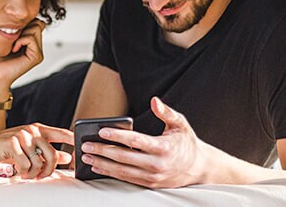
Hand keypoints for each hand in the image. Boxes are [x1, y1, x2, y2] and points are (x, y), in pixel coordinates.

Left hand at [0, 19, 44, 90]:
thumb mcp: (5, 38)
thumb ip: (15, 28)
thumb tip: (21, 16)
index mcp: (32, 43)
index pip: (37, 22)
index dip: (25, 22)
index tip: (12, 32)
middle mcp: (37, 47)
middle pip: (38, 23)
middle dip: (24, 26)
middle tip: (13, 39)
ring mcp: (38, 53)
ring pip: (36, 28)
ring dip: (21, 33)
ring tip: (13, 45)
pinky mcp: (36, 57)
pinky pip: (31, 39)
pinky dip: (20, 40)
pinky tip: (14, 49)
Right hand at [0, 123, 72, 178]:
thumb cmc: (6, 149)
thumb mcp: (28, 149)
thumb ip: (47, 151)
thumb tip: (66, 157)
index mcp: (38, 129)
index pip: (62, 133)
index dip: (73, 143)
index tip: (80, 154)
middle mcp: (32, 130)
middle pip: (53, 154)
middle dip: (49, 170)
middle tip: (41, 176)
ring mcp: (22, 135)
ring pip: (40, 162)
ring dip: (33, 174)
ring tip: (26, 174)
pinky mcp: (12, 143)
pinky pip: (26, 165)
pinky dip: (23, 172)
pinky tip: (17, 170)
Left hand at [79, 97, 206, 187]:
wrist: (199, 168)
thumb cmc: (186, 142)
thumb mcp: (180, 124)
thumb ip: (166, 112)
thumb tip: (154, 101)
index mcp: (164, 147)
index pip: (136, 141)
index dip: (118, 136)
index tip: (102, 131)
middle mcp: (157, 164)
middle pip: (125, 157)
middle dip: (103, 151)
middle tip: (86, 144)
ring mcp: (152, 177)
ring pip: (122, 171)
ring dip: (102, 164)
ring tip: (86, 156)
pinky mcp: (149, 184)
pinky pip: (126, 179)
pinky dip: (110, 173)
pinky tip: (98, 167)